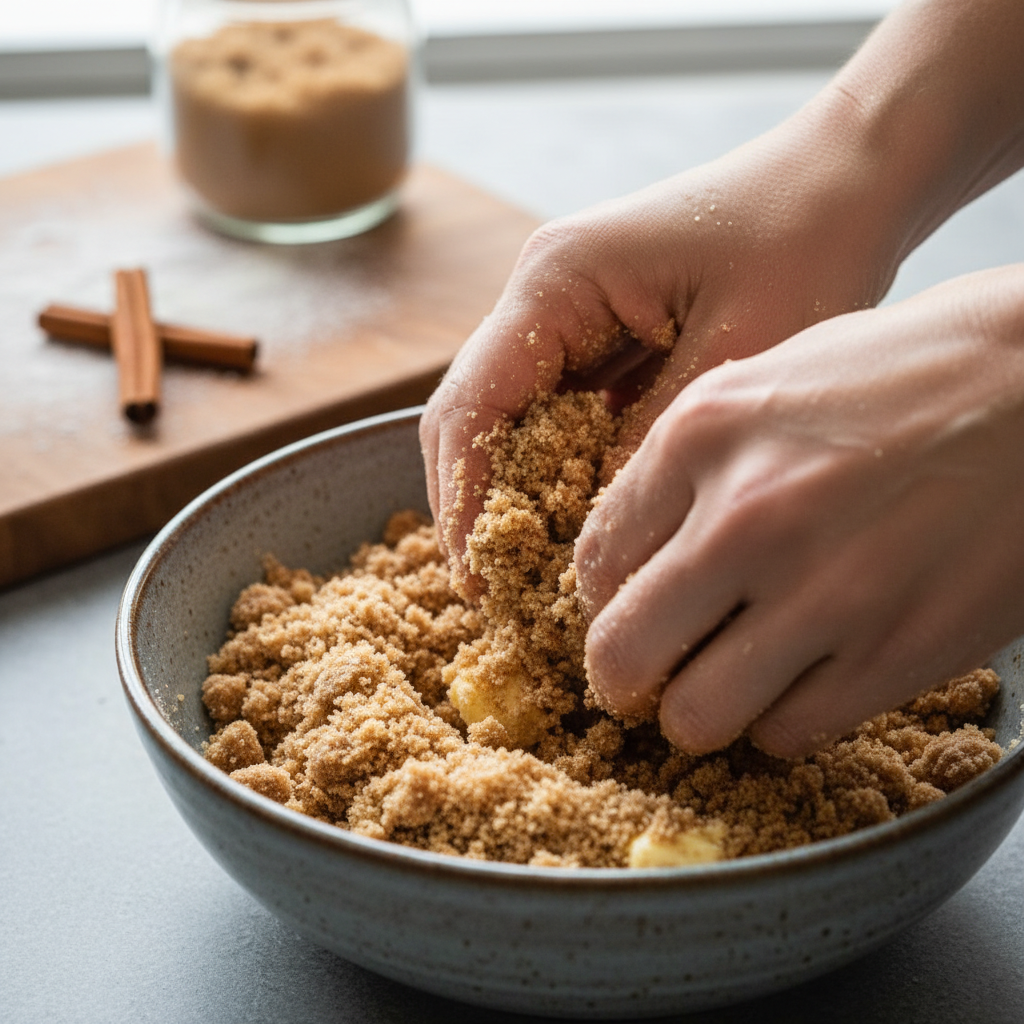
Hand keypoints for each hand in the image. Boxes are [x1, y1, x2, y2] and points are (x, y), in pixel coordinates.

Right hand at [420, 107, 903, 591]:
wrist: (848, 181)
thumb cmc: (807, 240)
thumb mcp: (736, 355)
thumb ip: (651, 442)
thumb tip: (593, 533)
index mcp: (558, 280)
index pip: (470, 404)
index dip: (462, 498)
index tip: (479, 578)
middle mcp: (545, 294)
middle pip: (471, 415)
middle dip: (477, 504)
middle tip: (501, 592)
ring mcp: (569, 313)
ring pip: (509, 421)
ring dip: (515, 492)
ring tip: (535, 573)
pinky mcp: (602, 335)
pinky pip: (558, 415)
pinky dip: (560, 472)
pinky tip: (585, 523)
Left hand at [577, 266, 1023, 755]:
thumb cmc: (903, 373)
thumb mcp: (765, 382)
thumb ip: (684, 468)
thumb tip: (631, 557)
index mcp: (700, 436)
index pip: (593, 563)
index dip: (601, 601)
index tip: (624, 608)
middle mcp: (746, 518)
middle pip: (620, 656)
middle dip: (623, 677)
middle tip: (647, 674)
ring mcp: (822, 593)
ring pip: (696, 719)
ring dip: (700, 712)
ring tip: (727, 681)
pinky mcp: (895, 652)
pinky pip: (787, 733)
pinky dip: (780, 720)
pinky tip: (802, 678)